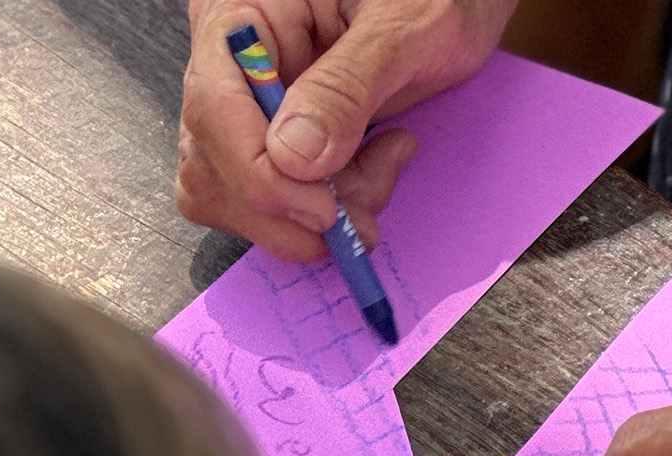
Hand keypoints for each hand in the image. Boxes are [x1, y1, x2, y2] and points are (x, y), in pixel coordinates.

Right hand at [176, 0, 517, 259]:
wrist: (459, 6)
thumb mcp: (403, 27)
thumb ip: (347, 86)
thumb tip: (292, 158)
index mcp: (240, 13)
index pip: (214, 106)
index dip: (259, 173)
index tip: (323, 209)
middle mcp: (230, 62)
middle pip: (212, 162)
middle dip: (290, 207)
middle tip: (361, 218)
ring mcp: (249, 106)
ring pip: (236, 194)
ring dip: (308, 217)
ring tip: (382, 175)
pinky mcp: (277, 140)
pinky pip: (274, 200)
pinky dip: (323, 211)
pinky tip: (375, 173)